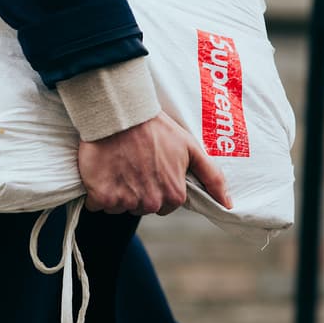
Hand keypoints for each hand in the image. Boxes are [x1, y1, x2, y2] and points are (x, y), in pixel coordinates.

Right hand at [78, 111, 231, 215]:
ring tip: (116, 165)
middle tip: (131, 164)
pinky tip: (101, 171)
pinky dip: (96, 192)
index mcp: (173, 195)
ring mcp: (124, 201)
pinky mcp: (101, 196)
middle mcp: (149, 203)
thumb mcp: (191, 148)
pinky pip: (96, 204)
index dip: (154, 187)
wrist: (121, 114)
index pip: (163, 206)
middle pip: (139, 208)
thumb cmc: (157, 127)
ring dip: (114, 192)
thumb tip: (228, 204)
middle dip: (134, 191)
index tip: (147, 168)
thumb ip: (212, 177)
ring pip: (117, 207)